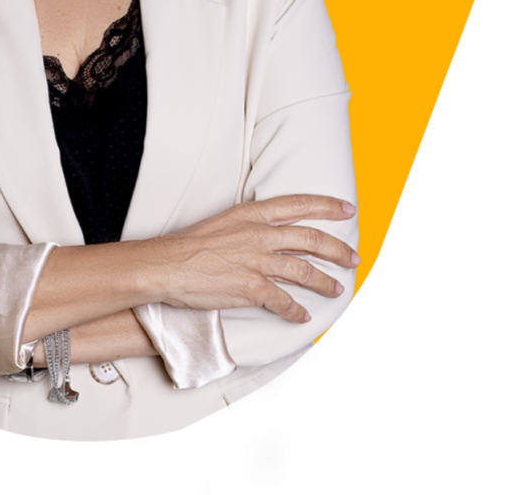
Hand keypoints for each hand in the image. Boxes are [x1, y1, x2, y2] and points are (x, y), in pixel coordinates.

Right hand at [146, 195, 358, 323]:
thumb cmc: (191, 244)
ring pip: (304, 271)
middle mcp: (260, 235)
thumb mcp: (225, 222)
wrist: (167, 264)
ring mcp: (257, 261)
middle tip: (353, 257)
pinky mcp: (251, 287)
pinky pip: (283, 301)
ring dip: (324, 282)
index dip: (326, 206)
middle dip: (336, 249)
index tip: (347, 209)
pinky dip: (296, 311)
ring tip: (336, 289)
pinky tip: (303, 316)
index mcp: (253, 214)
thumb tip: (270, 232)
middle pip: (310, 238)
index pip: (298, 204)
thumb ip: (250, 225)